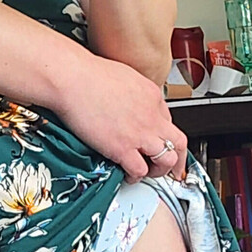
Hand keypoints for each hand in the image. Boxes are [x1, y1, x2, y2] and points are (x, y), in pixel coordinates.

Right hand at [54, 47, 188, 182]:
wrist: (72, 79)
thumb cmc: (87, 74)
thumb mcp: (124, 76)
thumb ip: (132, 93)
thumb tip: (128, 103)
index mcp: (152, 96)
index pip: (168, 121)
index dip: (164, 136)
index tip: (159, 142)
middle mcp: (151, 116)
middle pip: (178, 142)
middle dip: (177, 159)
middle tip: (172, 169)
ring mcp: (139, 133)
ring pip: (167, 160)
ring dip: (159, 170)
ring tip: (147, 172)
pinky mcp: (122, 148)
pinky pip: (139, 170)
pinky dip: (136, 177)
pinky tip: (127, 175)